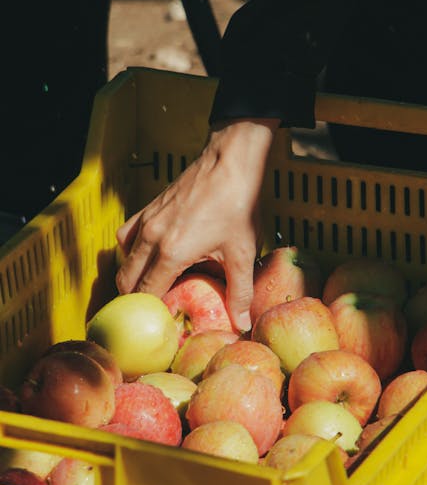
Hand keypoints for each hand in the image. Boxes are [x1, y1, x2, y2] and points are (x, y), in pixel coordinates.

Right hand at [115, 117, 279, 331]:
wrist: (230, 160)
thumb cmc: (238, 203)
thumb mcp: (242, 252)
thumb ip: (240, 291)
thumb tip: (242, 322)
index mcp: (170, 253)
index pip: (145, 294)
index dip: (150, 314)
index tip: (160, 324)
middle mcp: (150, 238)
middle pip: (126, 280)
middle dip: (137, 300)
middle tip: (156, 311)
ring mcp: (146, 220)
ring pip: (124, 258)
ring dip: (133, 276)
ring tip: (155, 286)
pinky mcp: (149, 208)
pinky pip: (128, 236)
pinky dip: (133, 251)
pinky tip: (153, 254)